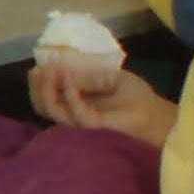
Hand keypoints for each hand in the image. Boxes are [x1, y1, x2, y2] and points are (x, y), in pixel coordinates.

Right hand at [29, 49, 177, 143]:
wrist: (156, 113)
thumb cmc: (134, 96)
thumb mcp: (108, 77)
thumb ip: (86, 75)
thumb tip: (61, 67)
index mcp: (75, 104)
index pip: (46, 99)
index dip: (37, 84)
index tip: (38, 66)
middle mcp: (74, 115)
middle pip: (42, 108)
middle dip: (37, 88)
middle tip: (39, 68)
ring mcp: (83, 123)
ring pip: (53, 112)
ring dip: (48, 90)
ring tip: (52, 70)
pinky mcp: (95, 127)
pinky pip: (76, 113)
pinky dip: (70, 94)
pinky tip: (70, 77)